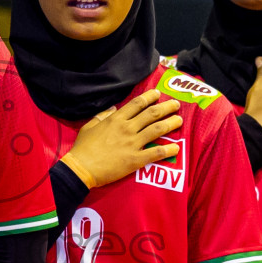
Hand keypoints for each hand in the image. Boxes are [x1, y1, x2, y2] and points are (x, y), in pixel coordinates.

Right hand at [61, 90, 181, 188]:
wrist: (81, 168)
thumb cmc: (83, 148)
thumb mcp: (89, 126)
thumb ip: (102, 116)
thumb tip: (113, 108)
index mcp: (116, 119)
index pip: (137, 104)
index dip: (150, 97)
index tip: (158, 94)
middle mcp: (127, 128)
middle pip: (151, 114)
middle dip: (166, 107)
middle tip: (176, 105)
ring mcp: (132, 143)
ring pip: (157, 129)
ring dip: (170, 124)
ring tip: (179, 120)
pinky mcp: (135, 159)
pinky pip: (156, 153)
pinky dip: (168, 150)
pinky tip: (176, 148)